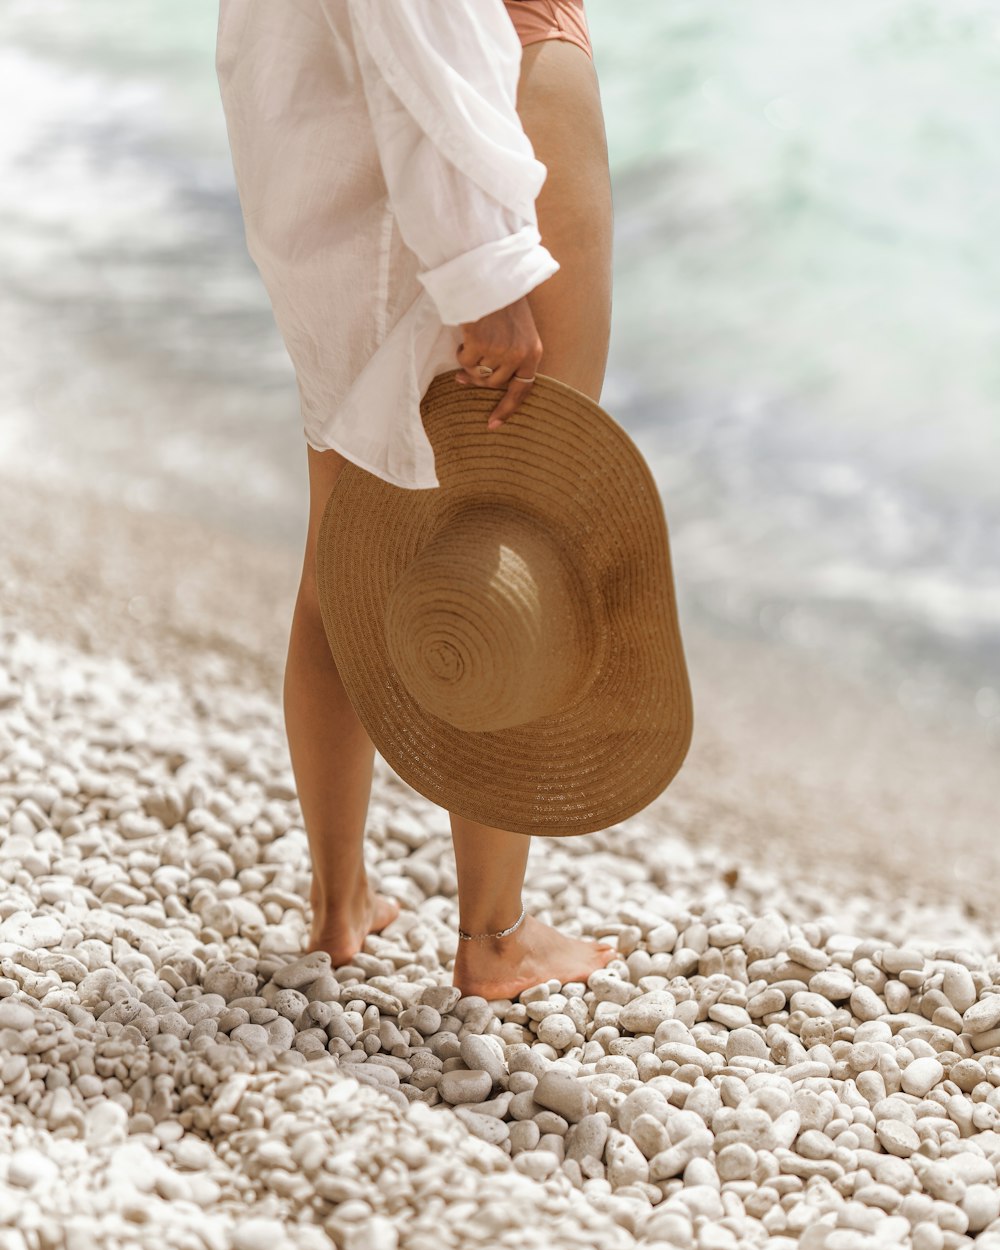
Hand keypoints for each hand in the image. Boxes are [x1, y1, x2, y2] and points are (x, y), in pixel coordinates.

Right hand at [454, 295, 542, 430]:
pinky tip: (465, 336)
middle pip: (493, 384)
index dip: (507, 409)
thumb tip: (479, 379)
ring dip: (469, 363)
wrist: (492, 276)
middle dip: (478, 379)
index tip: (493, 425)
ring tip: (470, 342)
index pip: (523, 390)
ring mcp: (500, 351)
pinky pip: (464, 361)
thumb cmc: (503, 301)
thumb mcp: (519, 330)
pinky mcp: (480, 344)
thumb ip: (510, 356)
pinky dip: (460, 352)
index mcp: (533, 352)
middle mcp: (519, 355)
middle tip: (464, 373)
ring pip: (477, 374)